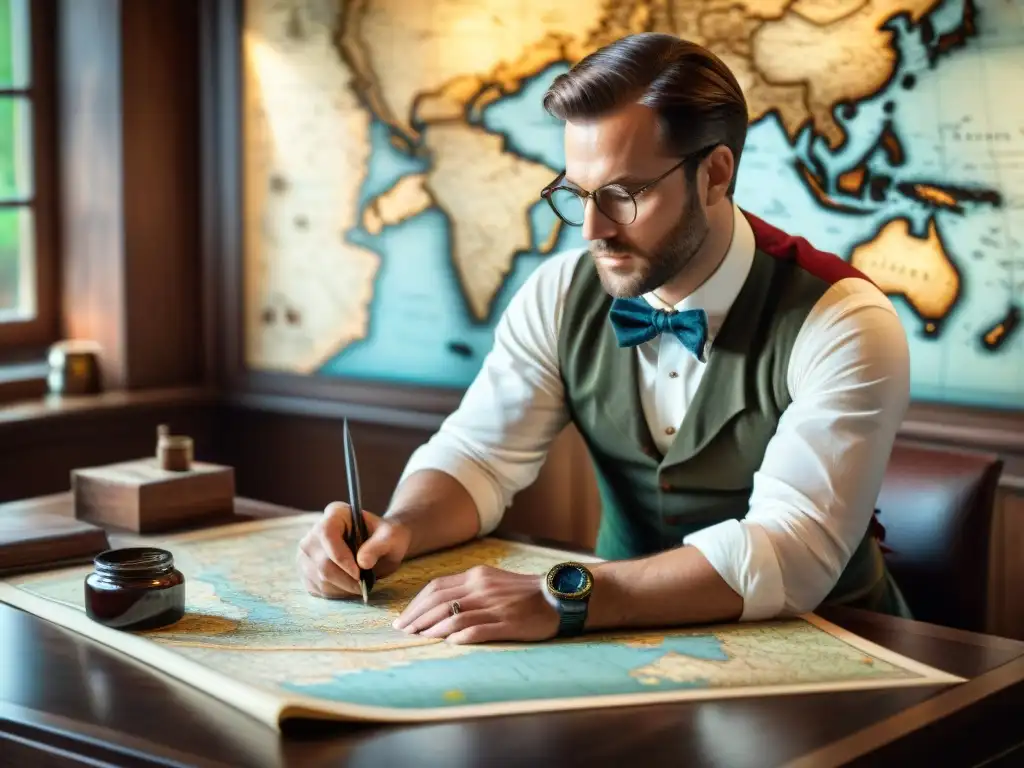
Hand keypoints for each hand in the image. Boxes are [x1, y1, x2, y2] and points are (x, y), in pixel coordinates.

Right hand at [297, 502, 410, 598]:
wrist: (381, 546)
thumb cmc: (386, 537)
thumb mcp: (392, 537)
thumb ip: (380, 545)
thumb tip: (362, 562)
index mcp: (336, 514)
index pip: (327, 534)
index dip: (341, 557)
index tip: (359, 573)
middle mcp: (315, 531)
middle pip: (322, 561)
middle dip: (345, 579)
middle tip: (364, 586)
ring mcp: (307, 551)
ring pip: (318, 578)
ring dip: (342, 588)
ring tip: (360, 585)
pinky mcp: (307, 570)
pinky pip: (317, 588)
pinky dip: (336, 593)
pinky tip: (349, 587)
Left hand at [392, 565, 558, 643]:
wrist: (556, 597)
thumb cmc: (521, 593)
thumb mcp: (491, 582)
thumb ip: (466, 590)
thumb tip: (437, 606)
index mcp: (476, 576)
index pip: (436, 587)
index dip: (416, 604)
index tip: (403, 618)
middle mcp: (482, 588)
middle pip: (439, 601)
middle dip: (417, 617)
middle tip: (403, 631)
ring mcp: (494, 605)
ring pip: (454, 615)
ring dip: (432, 628)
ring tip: (418, 638)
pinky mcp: (507, 622)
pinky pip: (477, 629)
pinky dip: (459, 636)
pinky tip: (448, 643)